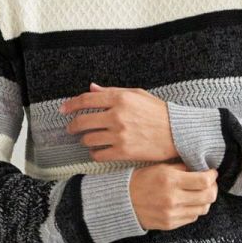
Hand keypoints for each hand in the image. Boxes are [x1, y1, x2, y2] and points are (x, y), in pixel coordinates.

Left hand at [59, 82, 181, 163]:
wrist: (178, 133)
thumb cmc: (159, 113)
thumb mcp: (137, 94)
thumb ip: (112, 91)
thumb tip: (91, 88)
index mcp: (120, 98)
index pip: (86, 100)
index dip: (70, 105)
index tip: (63, 110)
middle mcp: (117, 115)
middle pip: (83, 121)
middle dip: (73, 126)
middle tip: (71, 128)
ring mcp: (120, 135)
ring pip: (89, 139)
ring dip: (85, 140)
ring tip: (88, 140)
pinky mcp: (124, 152)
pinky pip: (99, 154)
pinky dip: (95, 154)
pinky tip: (97, 151)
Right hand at [128, 163, 218, 230]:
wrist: (123, 201)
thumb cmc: (142, 180)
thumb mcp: (160, 167)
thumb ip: (182, 168)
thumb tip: (202, 168)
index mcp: (170, 180)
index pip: (204, 181)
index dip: (212, 176)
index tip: (212, 173)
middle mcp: (173, 199)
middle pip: (208, 197)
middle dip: (213, 189)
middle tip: (210, 184)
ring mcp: (172, 214)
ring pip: (203, 209)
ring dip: (205, 200)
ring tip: (200, 194)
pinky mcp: (170, 224)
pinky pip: (192, 218)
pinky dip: (194, 210)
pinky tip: (189, 203)